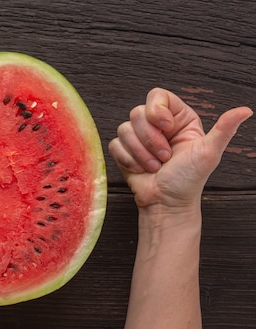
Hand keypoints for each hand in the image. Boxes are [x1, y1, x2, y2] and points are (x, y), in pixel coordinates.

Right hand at [109, 87, 251, 208]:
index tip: (166, 127)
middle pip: (138, 113)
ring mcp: (138, 137)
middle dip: (151, 139)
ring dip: (141, 153)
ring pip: (125, 129)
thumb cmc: (188, 180)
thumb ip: (224, 129)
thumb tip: (245, 110)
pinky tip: (141, 169)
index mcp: (178, 119)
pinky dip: (128, 160)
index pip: (157, 95)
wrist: (167, 203)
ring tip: (155, 166)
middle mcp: (156, 125)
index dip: (157, 110)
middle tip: (165, 156)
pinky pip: (115, 145)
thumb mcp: (209, 152)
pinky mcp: (124, 150)